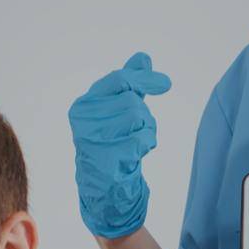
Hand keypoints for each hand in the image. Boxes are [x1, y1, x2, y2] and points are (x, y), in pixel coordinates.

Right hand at [67, 52, 171, 238]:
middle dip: (144, 115)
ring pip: (138, 117)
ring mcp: (94, 140)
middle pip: (132, 100)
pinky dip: (146, 144)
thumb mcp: (118, 112)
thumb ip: (129, 85)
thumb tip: (143, 57)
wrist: (105, 191)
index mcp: (83, 106)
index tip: (165, 84)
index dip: (144, 79)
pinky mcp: (108, 157)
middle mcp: (84, 121)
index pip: (118, 80)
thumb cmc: (112, 147)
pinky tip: (135, 155)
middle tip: (138, 130)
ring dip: (147, 130)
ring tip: (135, 143)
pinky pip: (142, 139)